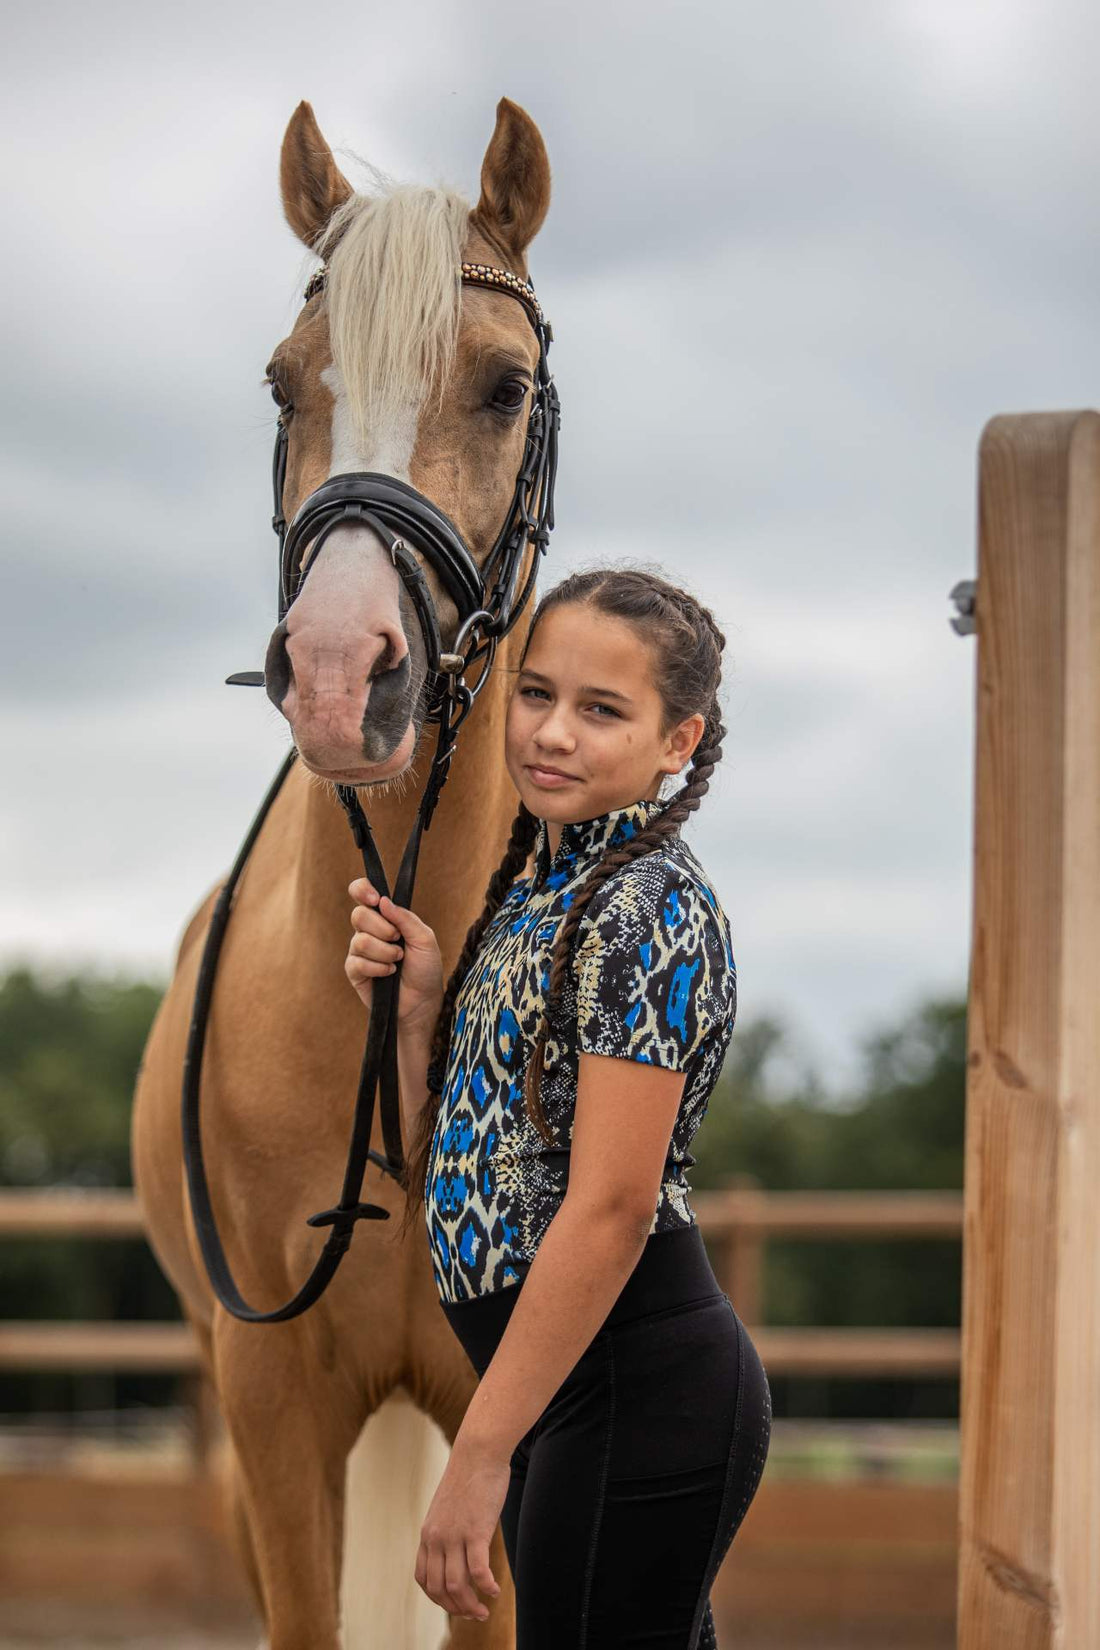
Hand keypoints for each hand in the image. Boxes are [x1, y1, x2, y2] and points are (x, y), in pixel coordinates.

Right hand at [345, 878, 443, 1031]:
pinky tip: (389, 974)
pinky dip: (378, 968)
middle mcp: (368, 930)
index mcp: (384, 917)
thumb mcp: (425, 939)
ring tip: (398, 961)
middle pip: (359, 915)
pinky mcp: (354, 971)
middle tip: (398, 939)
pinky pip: (358, 962)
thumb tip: (383, 901)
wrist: (423, 1000)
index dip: (362, 890)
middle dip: (382, 928)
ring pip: (360, 940)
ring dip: (384, 952)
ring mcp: (359, 951)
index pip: (362, 893)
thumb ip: (406, 918)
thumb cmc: (426, 968)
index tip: (375, 899)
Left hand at [415, 1438, 508, 1620]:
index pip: (423, 1578)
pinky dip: (486, 1588)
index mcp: (428, 1533)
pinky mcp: (476, 1530)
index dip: (438, 1599)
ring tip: (484, 1610)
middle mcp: (436, 1537)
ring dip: (471, 1605)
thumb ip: (447, 1529)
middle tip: (473, 1615)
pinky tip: (496, 1591)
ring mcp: (455, 1535)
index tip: (454, 1604)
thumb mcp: (447, 1507)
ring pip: (457, 1586)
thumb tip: (457, 1551)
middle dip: (455, 1608)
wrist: (478, 1451)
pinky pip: (478, 1571)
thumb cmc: (468, 1477)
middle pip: (438, 1589)